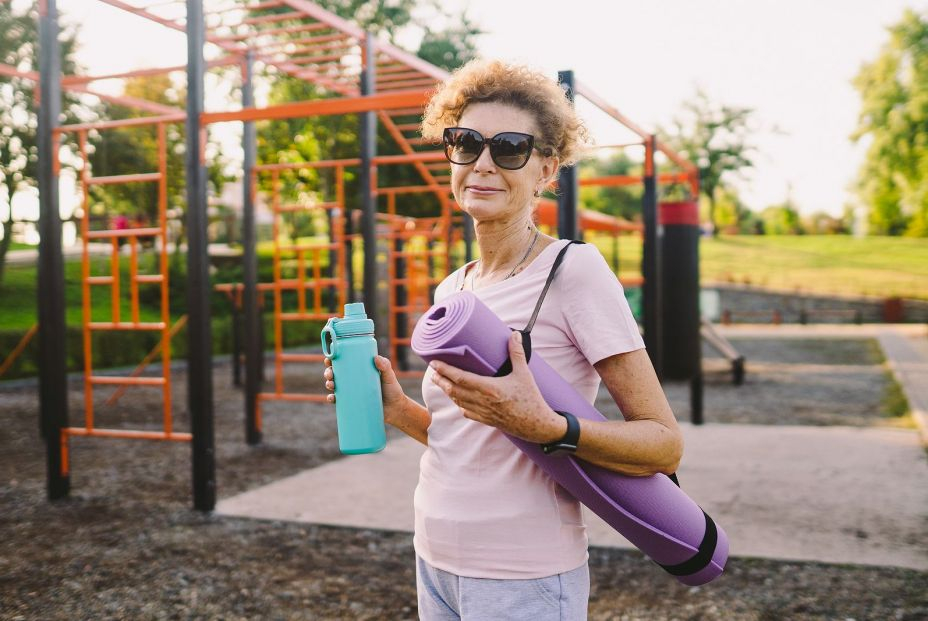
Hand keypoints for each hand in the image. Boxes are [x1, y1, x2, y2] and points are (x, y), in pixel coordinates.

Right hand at [323, 355, 408, 424]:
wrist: (395, 410)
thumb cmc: (393, 390)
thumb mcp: (389, 377)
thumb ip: (386, 366)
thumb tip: (376, 358)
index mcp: (360, 370)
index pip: (344, 362)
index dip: (334, 359)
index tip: (329, 359)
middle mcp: (354, 380)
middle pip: (336, 373)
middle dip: (328, 372)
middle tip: (330, 374)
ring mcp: (352, 392)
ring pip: (335, 386)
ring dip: (328, 384)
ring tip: (331, 385)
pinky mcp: (352, 403)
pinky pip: (338, 401)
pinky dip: (332, 399)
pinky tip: (331, 398)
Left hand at [428, 331, 565, 442]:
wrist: (537, 425)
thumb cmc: (531, 399)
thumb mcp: (525, 374)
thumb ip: (517, 353)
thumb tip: (514, 335)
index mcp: (489, 388)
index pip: (460, 378)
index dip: (445, 370)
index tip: (434, 363)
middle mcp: (482, 401)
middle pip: (453, 390)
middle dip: (440, 380)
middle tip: (433, 371)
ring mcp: (483, 412)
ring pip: (458, 401)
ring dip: (447, 391)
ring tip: (441, 382)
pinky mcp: (487, 420)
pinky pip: (467, 412)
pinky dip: (459, 404)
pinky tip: (458, 400)